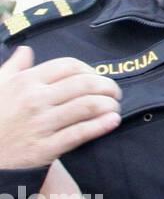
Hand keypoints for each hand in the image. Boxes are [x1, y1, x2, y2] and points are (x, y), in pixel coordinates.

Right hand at [0, 46, 121, 169]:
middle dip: (108, 86)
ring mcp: (41, 124)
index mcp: (25, 82)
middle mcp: (34, 100)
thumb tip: (26, 50)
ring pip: (87, 107)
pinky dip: (102, 125)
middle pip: (84, 84)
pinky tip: (113, 121)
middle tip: (115, 92)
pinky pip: (80, 133)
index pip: (69, 66)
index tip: (97, 77)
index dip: (91, 70)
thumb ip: (14, 67)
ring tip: (114, 106)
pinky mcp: (46, 148)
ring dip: (109, 104)